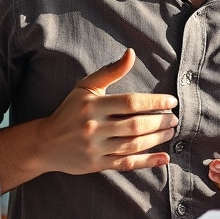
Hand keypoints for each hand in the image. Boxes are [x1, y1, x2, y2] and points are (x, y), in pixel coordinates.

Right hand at [35, 49, 178, 174]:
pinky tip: (164, 158)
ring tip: (170, 132)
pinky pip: (127, 164)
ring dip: (157, 139)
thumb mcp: (85, 88)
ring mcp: (96, 148)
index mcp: (93, 105)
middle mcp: (94, 127)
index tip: (171, 102)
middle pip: (135, 125)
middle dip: (160, 122)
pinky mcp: (97, 165)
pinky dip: (148, 162)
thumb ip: (110, 72)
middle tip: (174, 118)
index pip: (130, 103)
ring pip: (133, 145)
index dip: (154, 102)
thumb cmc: (70, 111)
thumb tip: (131, 53)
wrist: (45, 143)